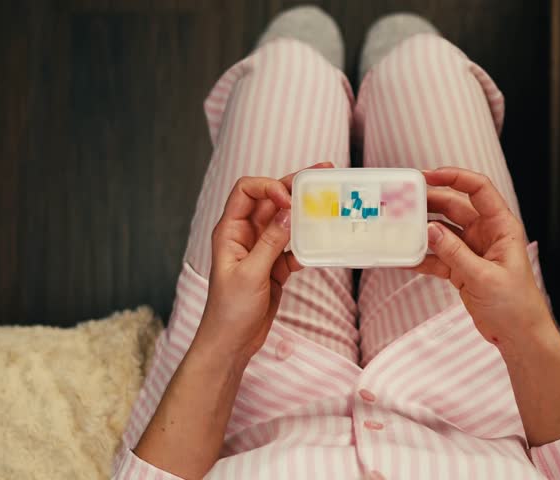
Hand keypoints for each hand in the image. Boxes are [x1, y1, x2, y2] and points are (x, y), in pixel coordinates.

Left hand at [192, 162, 332, 363]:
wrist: (232, 343)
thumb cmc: (229, 310)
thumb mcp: (251, 274)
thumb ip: (270, 242)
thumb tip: (288, 213)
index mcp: (230, 231)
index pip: (247, 191)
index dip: (269, 187)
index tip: (289, 201)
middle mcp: (245, 234)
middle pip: (270, 200)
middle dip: (294, 186)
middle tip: (323, 173)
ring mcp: (261, 249)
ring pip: (285, 221)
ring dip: (306, 211)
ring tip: (330, 198)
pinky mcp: (275, 265)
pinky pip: (293, 244)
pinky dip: (307, 241)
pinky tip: (323, 239)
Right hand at [413, 167, 553, 347]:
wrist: (519, 336)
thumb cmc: (516, 306)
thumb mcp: (484, 277)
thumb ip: (455, 253)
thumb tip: (430, 230)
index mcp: (501, 227)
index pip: (479, 189)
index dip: (455, 177)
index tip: (429, 176)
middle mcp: (486, 234)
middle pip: (454, 207)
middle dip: (429, 202)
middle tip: (404, 201)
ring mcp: (472, 251)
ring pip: (442, 231)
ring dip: (421, 230)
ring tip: (398, 227)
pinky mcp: (461, 269)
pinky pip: (437, 257)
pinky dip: (421, 258)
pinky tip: (403, 258)